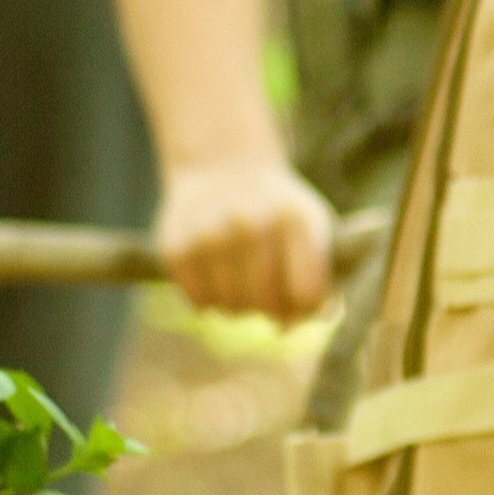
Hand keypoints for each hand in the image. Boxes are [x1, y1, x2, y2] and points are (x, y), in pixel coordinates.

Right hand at [154, 154, 336, 323]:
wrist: (222, 166)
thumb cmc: (277, 210)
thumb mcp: (311, 226)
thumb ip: (317, 279)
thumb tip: (287, 328)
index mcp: (293, 220)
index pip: (306, 295)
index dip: (305, 307)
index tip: (299, 297)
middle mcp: (249, 226)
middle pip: (266, 306)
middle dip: (270, 308)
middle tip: (267, 291)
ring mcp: (209, 237)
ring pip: (231, 309)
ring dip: (239, 305)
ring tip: (242, 278)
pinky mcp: (176, 249)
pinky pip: (200, 303)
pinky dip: (210, 299)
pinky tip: (217, 273)